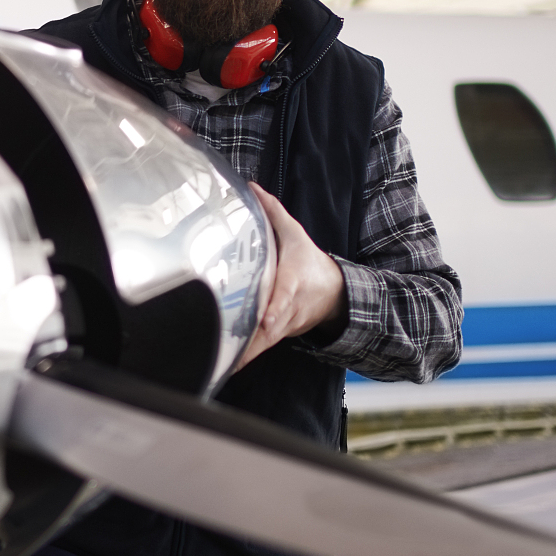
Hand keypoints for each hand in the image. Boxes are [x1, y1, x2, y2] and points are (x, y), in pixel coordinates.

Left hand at [235, 183, 346, 369]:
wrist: (334, 292)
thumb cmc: (308, 262)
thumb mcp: (295, 234)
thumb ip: (272, 212)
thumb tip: (251, 188)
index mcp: (293, 282)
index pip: (285, 297)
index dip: (276, 310)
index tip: (267, 320)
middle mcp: (288, 308)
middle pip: (270, 328)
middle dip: (253, 341)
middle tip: (230, 355)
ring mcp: (283, 325)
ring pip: (263, 343)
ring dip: (244, 355)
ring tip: (221, 365)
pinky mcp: (276, 335)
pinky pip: (259, 348)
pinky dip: (244, 358)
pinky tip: (224, 367)